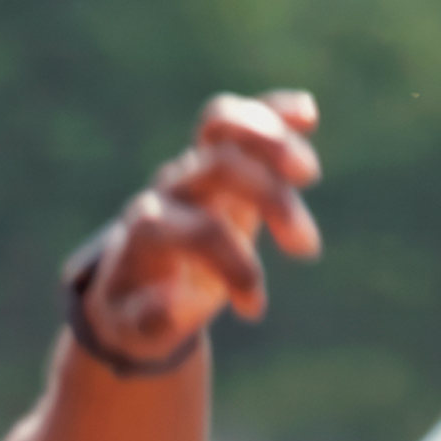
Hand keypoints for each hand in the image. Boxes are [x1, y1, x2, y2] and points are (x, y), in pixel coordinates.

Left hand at [74, 91, 321, 369]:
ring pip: (225, 128)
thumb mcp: (134, 330)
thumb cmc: (137, 311)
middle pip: (218, 166)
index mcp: (147, 230)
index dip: (236, 264)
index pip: (201, 230)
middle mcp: (169, 190)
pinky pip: (240, 123)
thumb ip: (148, 318)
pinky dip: (274, 111)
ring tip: (309, 176)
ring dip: (274, 143)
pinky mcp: (218, 159)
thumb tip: (172, 302)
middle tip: (306, 248)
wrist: (131, 283)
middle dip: (268, 198)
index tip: (254, 309)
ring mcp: (193, 168)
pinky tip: (307, 114)